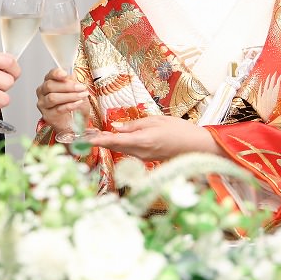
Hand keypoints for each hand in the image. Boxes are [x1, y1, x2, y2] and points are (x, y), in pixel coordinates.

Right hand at [35, 68, 89, 132]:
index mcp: (48, 83)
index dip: (56, 73)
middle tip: (81, 87)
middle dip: (67, 86)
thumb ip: (72, 82)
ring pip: (53, 98)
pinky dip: (70, 105)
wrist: (74, 122)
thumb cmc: (73, 104)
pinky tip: (78, 103)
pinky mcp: (48, 116)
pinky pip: (58, 109)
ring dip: (70, 96)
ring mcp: (43, 105)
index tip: (65, 74)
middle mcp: (42, 93)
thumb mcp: (76, 90)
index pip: (49, 75)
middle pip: (50, 86)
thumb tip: (71, 75)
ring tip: (82, 95)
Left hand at [87, 116, 221, 159]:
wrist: (197, 146)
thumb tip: (116, 127)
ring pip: (121, 149)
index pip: (114, 141)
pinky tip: (113, 139)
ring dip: (108, 143)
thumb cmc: (179, 130)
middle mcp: (140, 152)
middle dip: (99, 141)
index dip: (98, 140)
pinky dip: (119, 145)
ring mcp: (144, 157)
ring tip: (94, 134)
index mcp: (142, 141)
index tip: (85, 139)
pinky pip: (129, 151)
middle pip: (114, 146)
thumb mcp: (155, 121)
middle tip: (84, 134)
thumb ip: (134, 125)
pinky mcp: (147, 158)